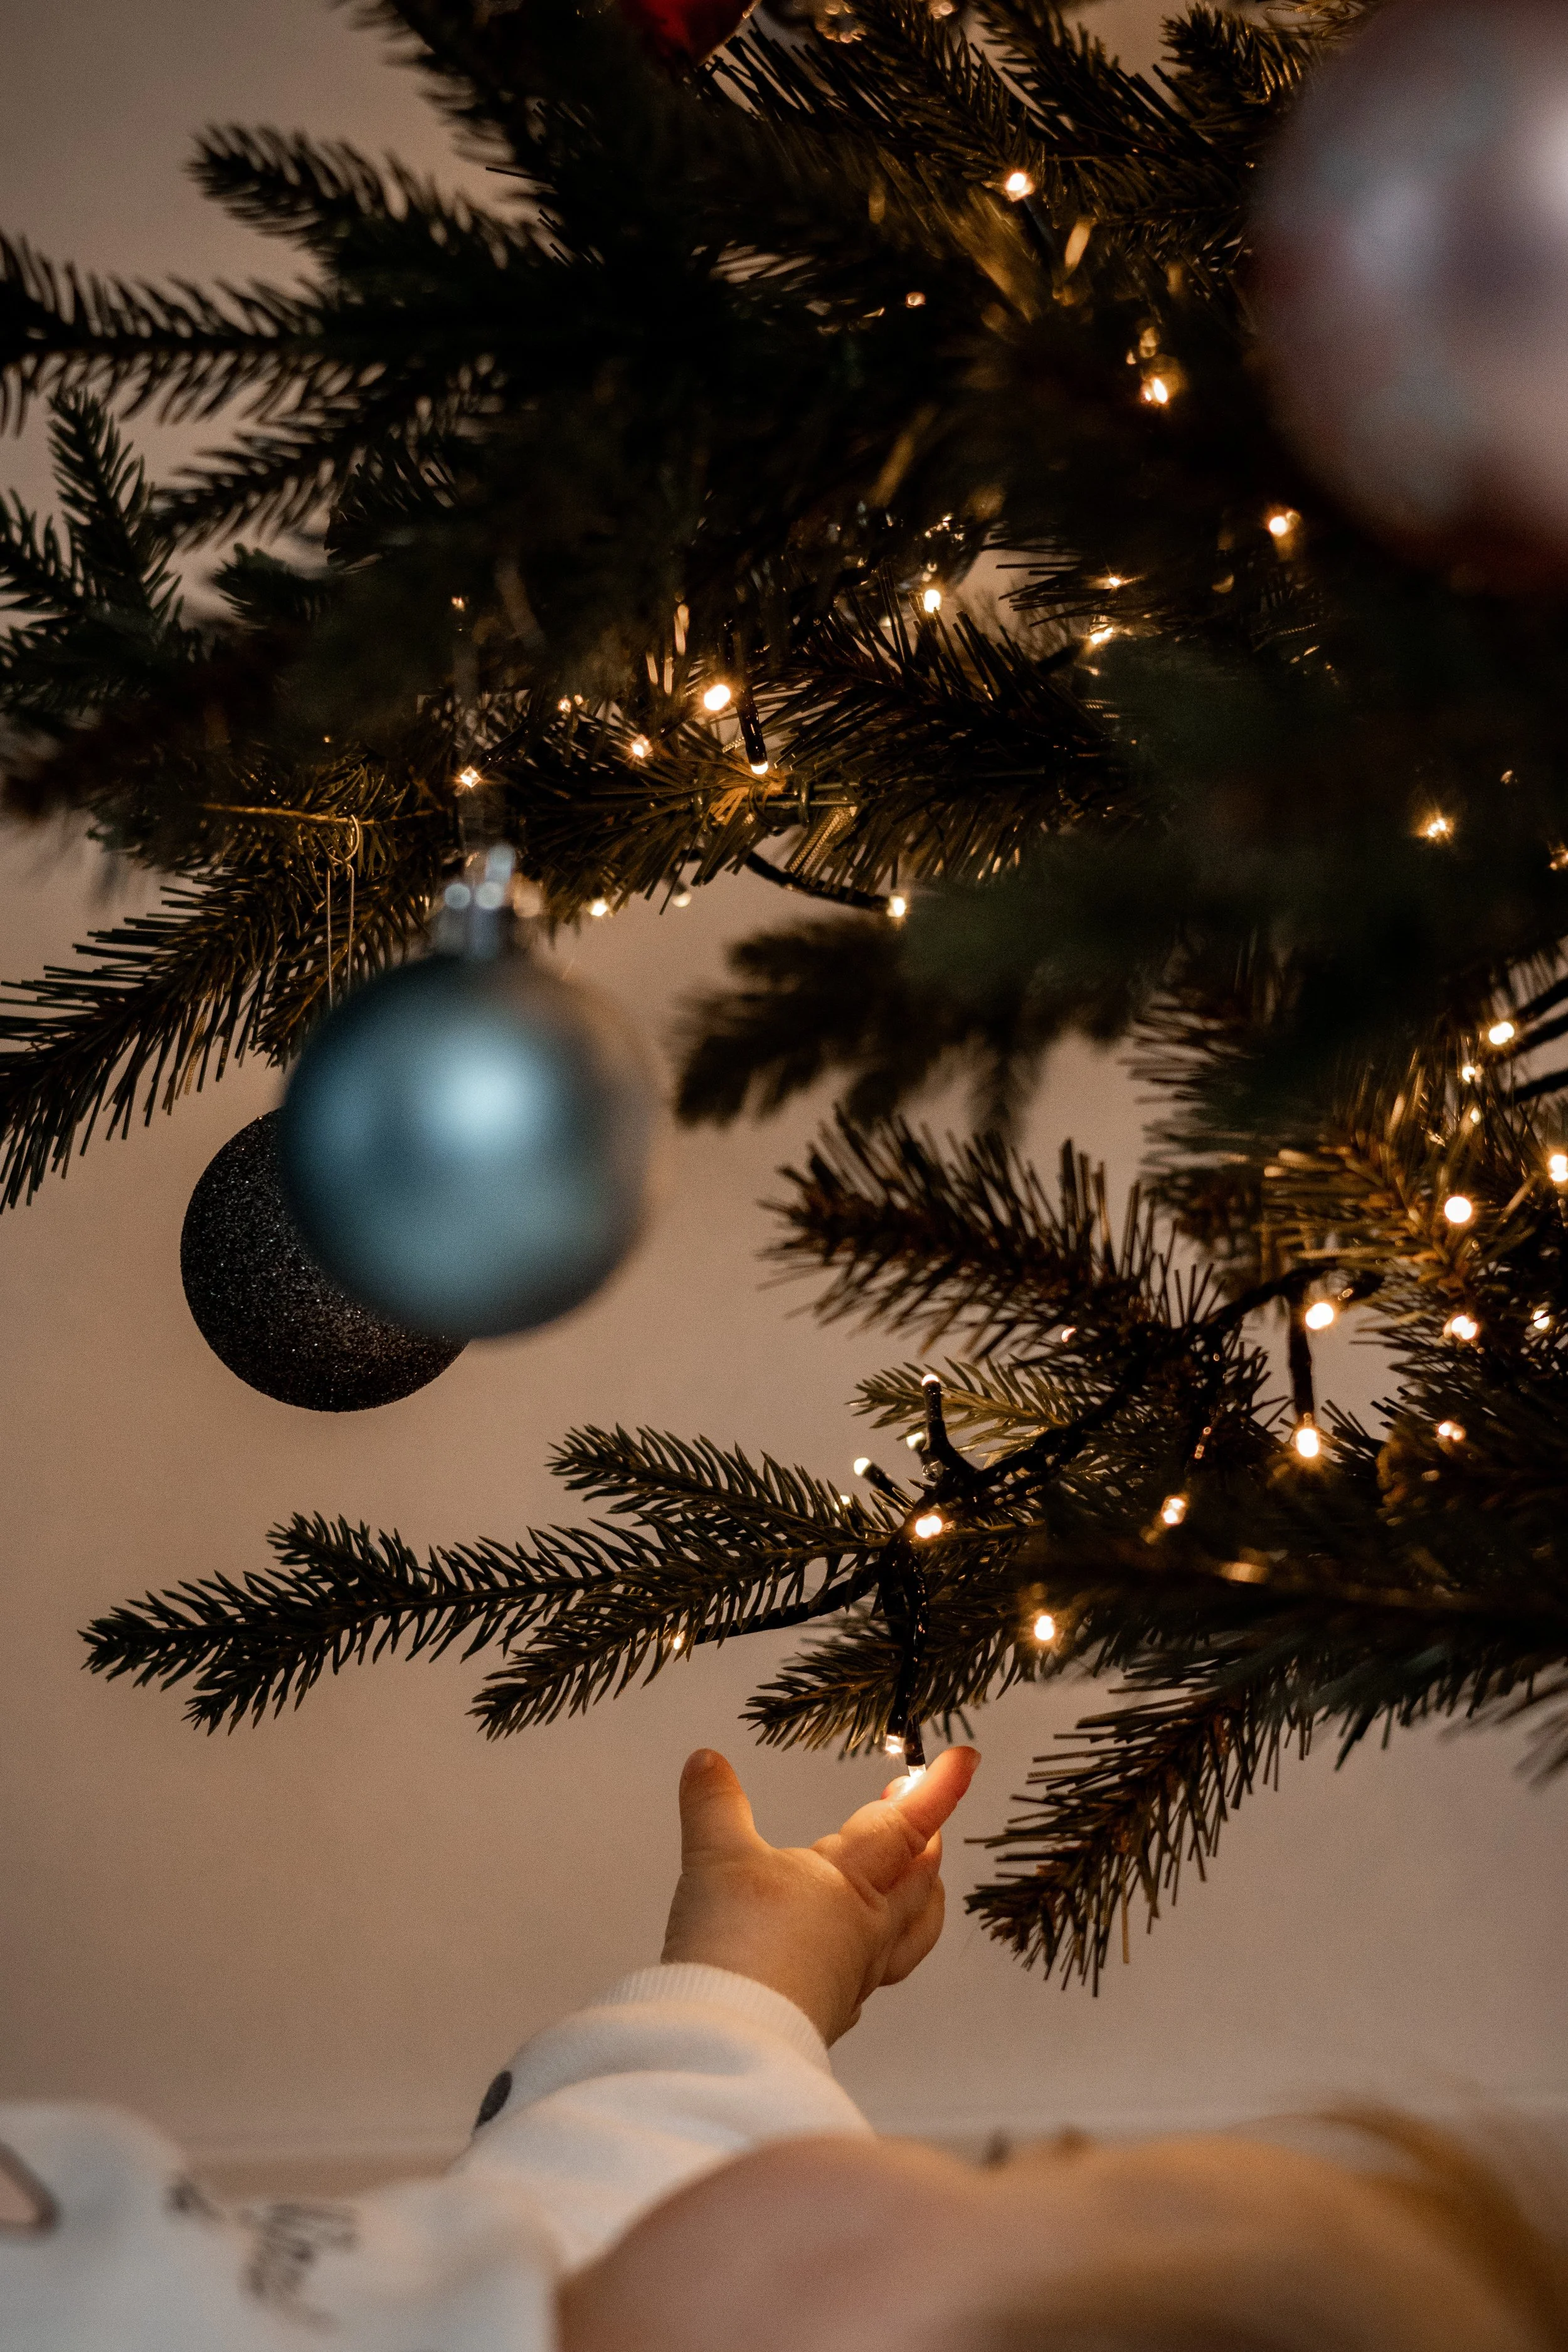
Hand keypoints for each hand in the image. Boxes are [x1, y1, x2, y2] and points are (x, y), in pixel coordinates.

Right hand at [660, 1744, 979, 2044]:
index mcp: (850, 1883)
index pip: (906, 1825)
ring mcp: (855, 1975)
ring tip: (920, 1878)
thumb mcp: (718, 1858)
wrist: (730, 2043)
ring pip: (910, 1932)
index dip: (938, 1789)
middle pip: (917, 1878)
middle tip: (918, 1803)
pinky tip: (861, 1954)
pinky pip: (875, 1976)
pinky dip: (880, 1951)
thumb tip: (705, 1759)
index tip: (968, 1758)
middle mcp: (867, 1929)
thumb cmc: (738, 1946)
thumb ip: (714, 1805)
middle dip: (925, 1835)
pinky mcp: (832, 2012)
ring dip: (919, 1896)